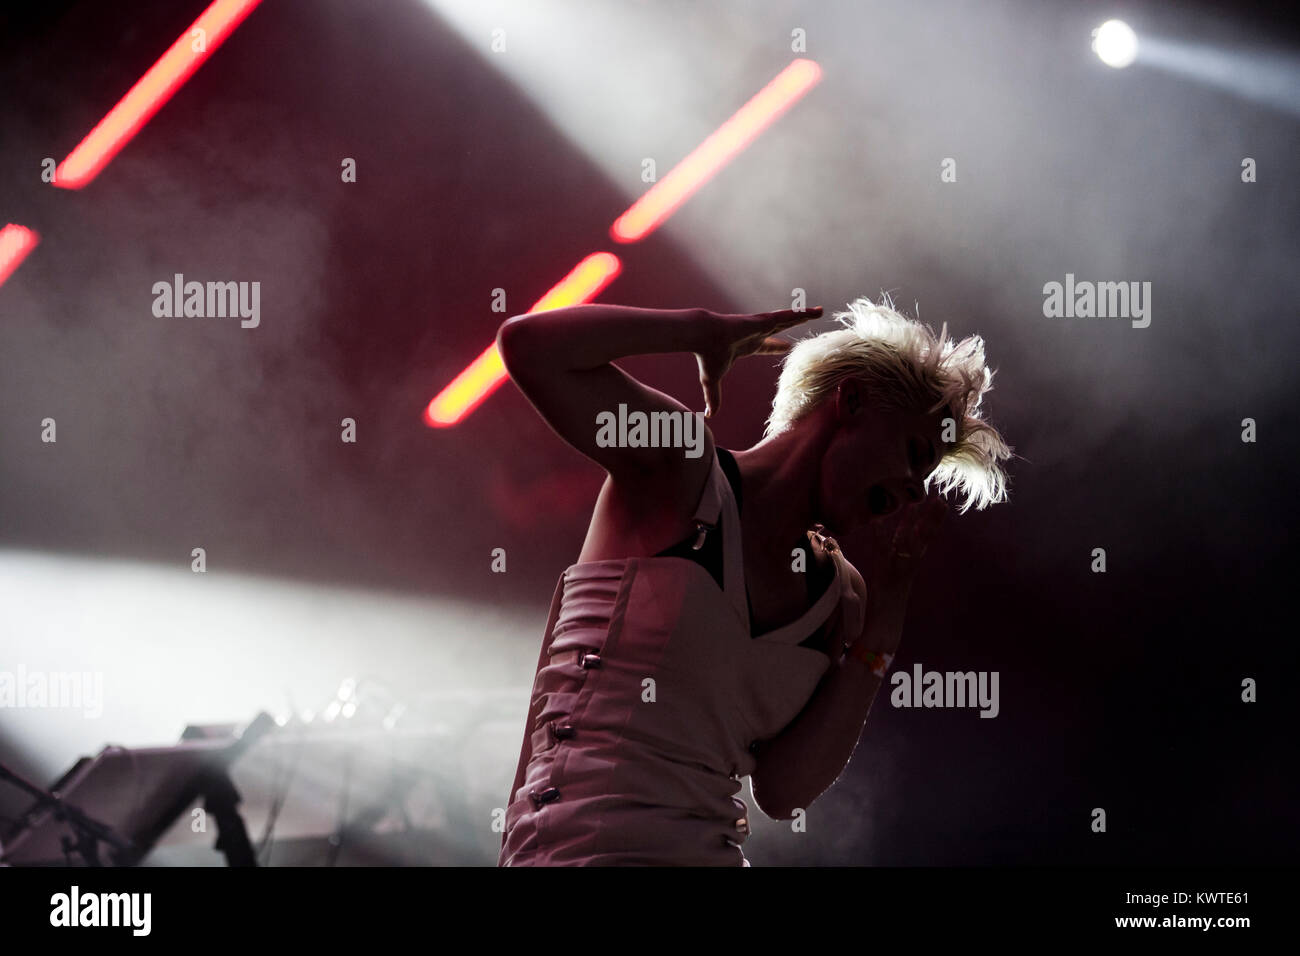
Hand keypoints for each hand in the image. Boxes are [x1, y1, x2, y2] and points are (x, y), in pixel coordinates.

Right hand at [694, 307, 822, 416]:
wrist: (705, 338)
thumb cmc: (708, 357)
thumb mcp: (712, 381)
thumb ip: (713, 397)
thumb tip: (708, 415)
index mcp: (747, 345)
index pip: (766, 345)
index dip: (777, 347)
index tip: (787, 347)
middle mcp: (756, 332)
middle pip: (781, 328)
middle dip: (793, 325)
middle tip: (806, 321)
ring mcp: (762, 325)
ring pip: (789, 319)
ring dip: (804, 316)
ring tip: (820, 311)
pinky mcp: (765, 320)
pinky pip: (789, 316)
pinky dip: (803, 313)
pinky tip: (817, 311)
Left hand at [856, 493, 947, 628]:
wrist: (883, 635)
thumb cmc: (883, 612)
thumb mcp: (889, 587)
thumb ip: (892, 570)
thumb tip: (889, 554)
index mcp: (908, 570)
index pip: (922, 541)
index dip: (930, 522)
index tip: (938, 503)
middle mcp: (907, 570)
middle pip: (923, 540)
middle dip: (931, 519)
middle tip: (940, 499)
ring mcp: (899, 574)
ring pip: (910, 545)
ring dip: (914, 524)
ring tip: (918, 505)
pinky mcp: (886, 579)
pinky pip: (884, 554)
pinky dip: (881, 537)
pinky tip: (879, 521)